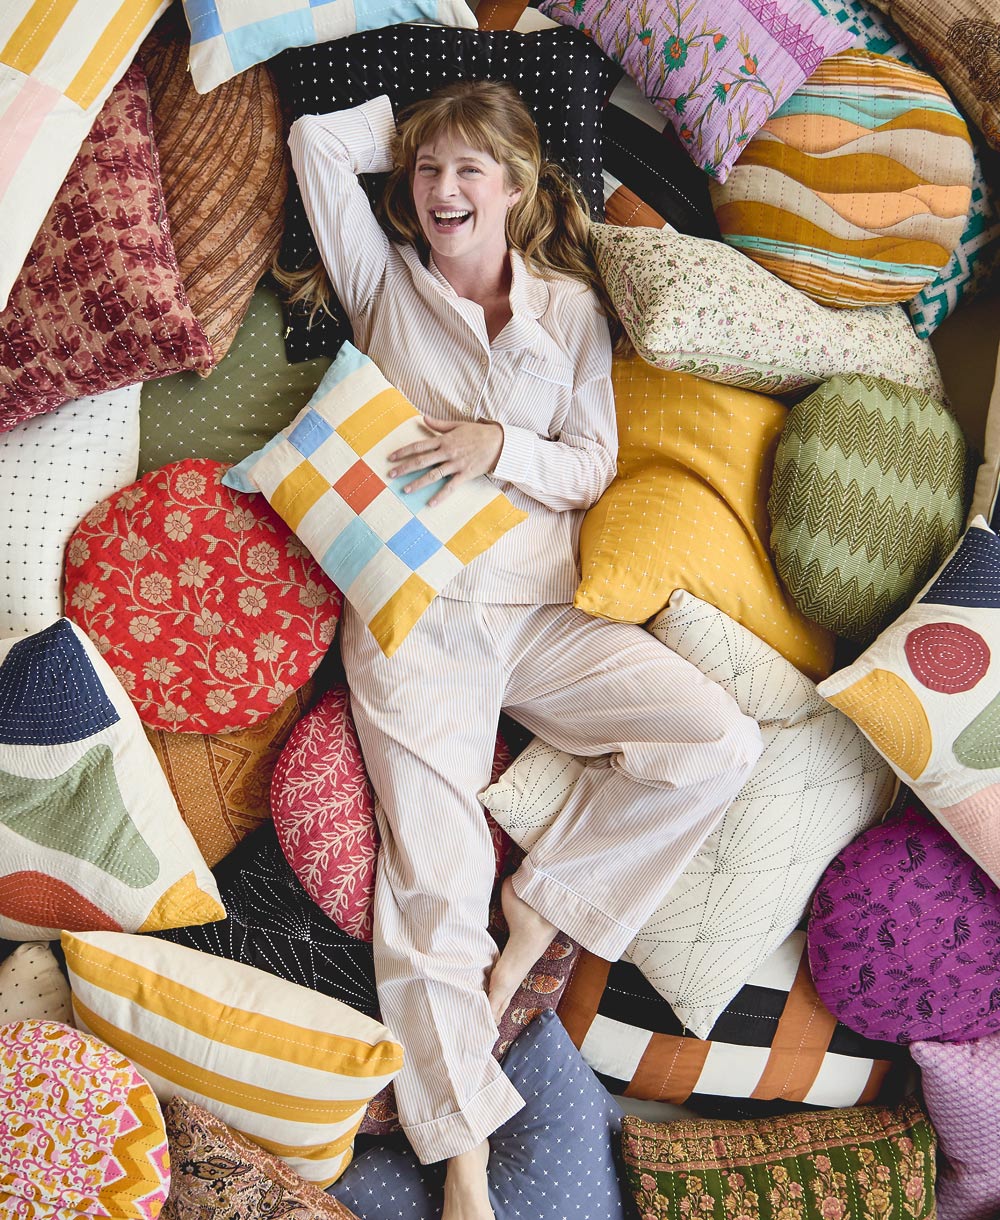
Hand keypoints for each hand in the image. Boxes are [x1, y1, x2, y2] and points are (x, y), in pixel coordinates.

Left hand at [387, 417, 503, 506]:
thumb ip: (439, 425)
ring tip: (405, 490)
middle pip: (421, 461)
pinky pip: (450, 486)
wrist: (499, 442)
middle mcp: (447, 452)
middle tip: (391, 475)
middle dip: (404, 468)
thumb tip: (423, 418)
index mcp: (444, 440)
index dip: (403, 452)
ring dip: (418, 483)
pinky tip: (430, 503)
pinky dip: (440, 496)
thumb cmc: (478, 433)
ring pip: (433, 475)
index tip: (391, 457)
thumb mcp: (458, 425)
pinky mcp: (465, 474)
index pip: (419, 446)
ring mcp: (456, 464)